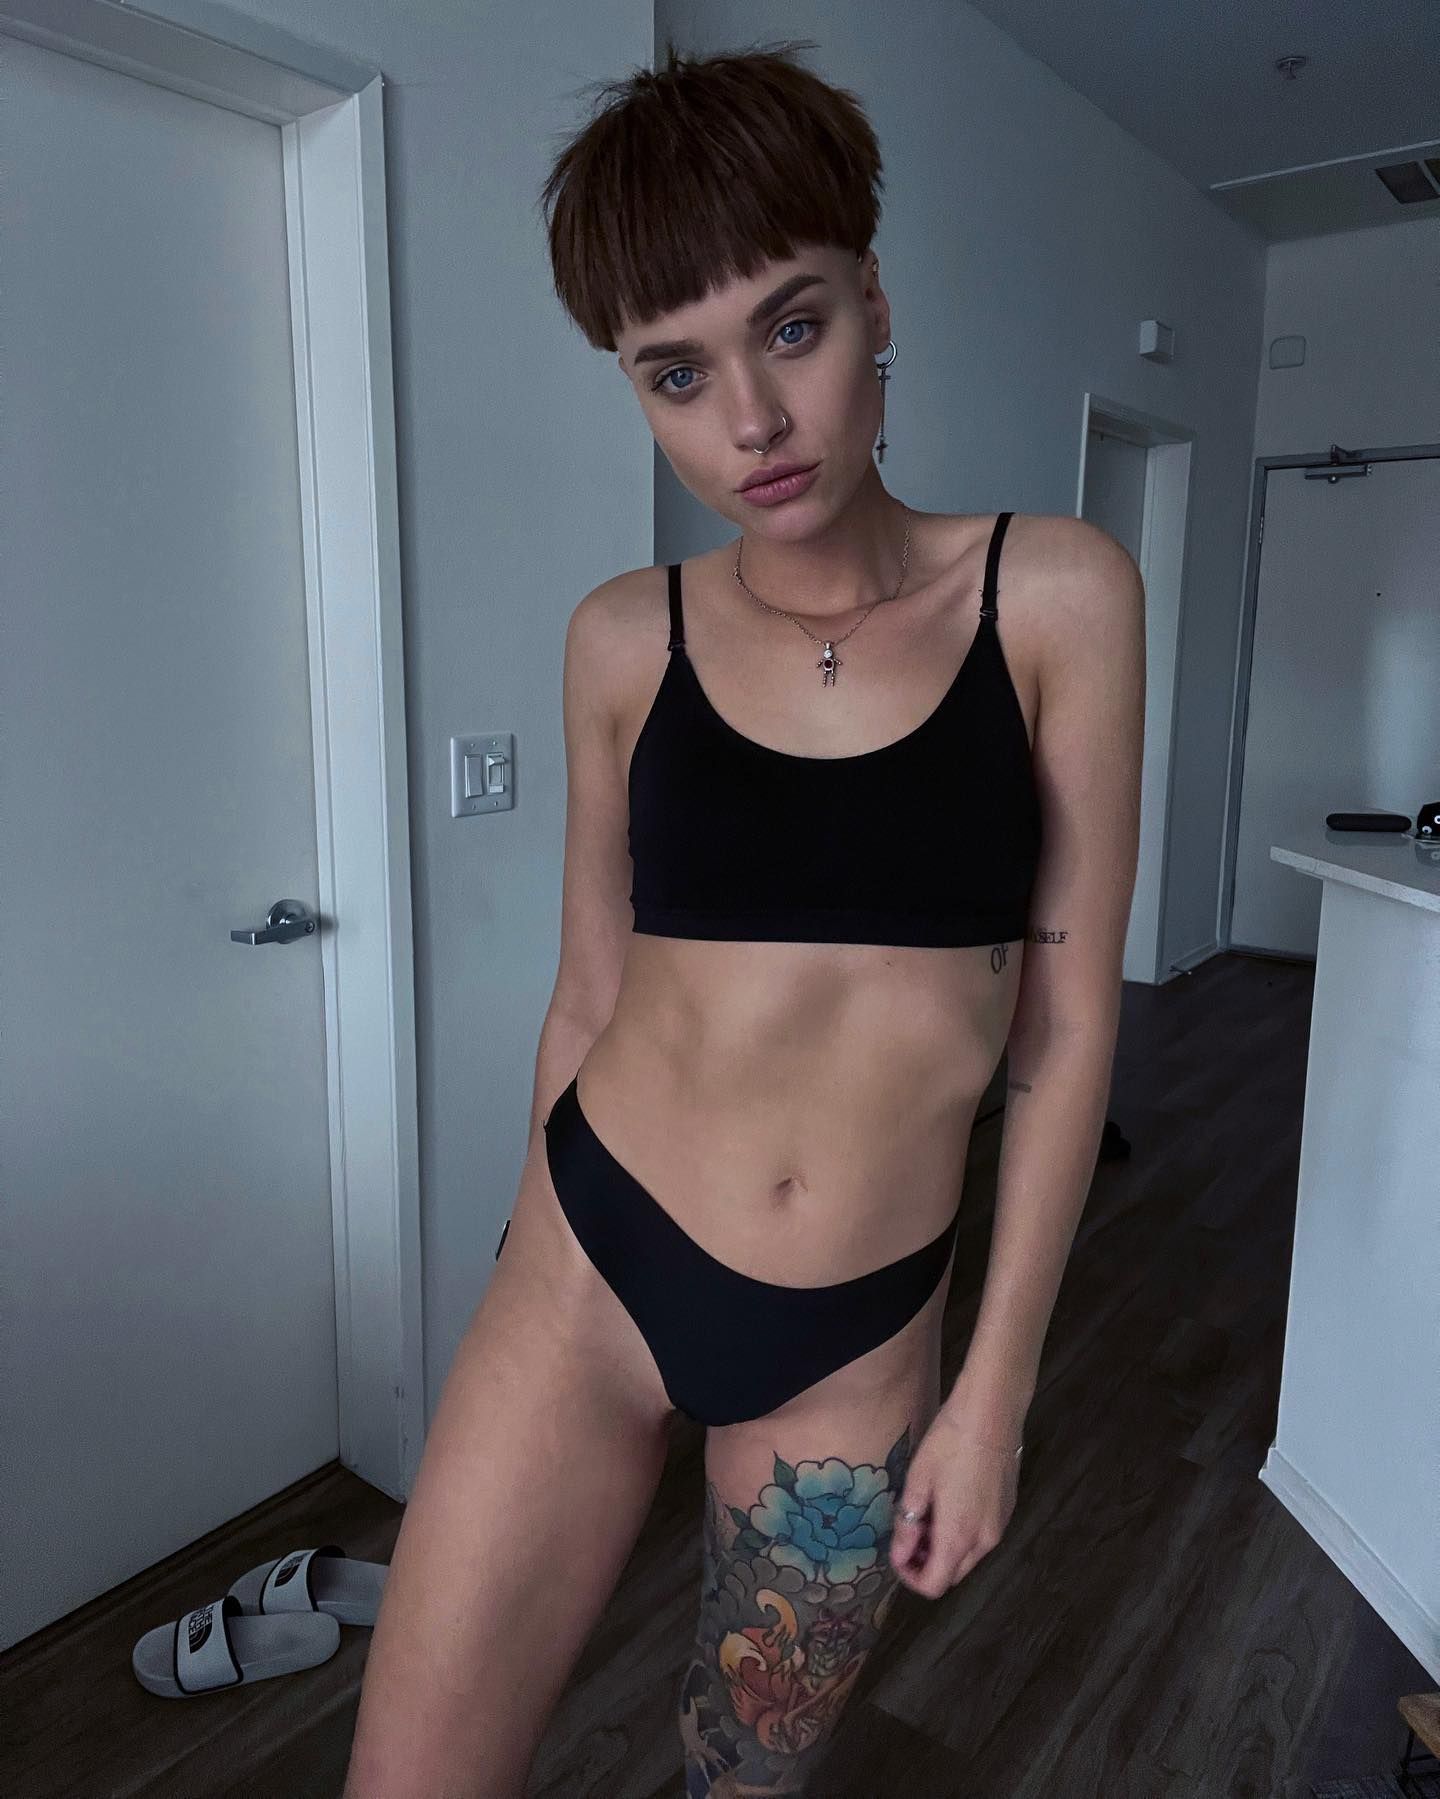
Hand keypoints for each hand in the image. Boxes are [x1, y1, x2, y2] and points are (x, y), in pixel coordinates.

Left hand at [888, 1408, 1022, 1597]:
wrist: (992, 1413)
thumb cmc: (949, 1443)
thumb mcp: (918, 1480)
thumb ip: (908, 1523)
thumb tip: (900, 1554)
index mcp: (958, 1537)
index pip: (934, 1585)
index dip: (910, 1577)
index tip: (897, 1552)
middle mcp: (984, 1541)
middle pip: (952, 1574)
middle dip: (926, 1562)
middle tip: (908, 1530)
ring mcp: (1000, 1527)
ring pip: (968, 1557)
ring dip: (944, 1548)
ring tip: (926, 1512)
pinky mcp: (1007, 1511)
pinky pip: (981, 1538)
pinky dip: (962, 1534)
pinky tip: (949, 1502)